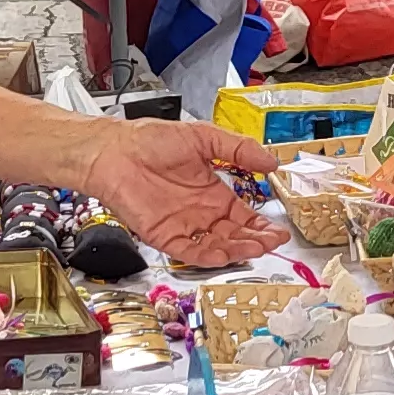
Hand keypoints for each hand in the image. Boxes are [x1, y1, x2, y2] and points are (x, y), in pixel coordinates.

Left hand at [81, 122, 283, 266]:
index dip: (261, 226)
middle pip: (235, 235)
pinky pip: (189, 252)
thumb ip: (239, 150)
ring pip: (216, 246)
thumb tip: (271, 161)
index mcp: (212, 192)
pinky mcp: (164, 236)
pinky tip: (224, 255)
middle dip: (255, 241)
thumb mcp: (204, 137)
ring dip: (237, 250)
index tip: (278, 230)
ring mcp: (183, 226)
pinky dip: (207, 256)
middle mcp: (200, 213)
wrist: (114, 150)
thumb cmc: (151, 140)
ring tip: (255, 248)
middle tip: (272, 242)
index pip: (244, 216)